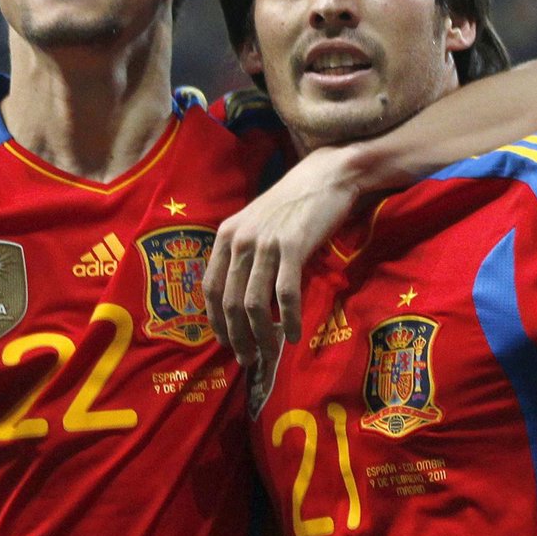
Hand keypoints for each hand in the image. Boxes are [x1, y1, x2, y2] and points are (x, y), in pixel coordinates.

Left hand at [203, 144, 359, 365]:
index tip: (225, 342)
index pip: (209, 287)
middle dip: (237, 336)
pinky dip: (289, 320)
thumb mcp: (256, 224)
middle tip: (248, 359)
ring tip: (268, 353)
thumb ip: (244, 254)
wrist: (326, 176)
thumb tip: (240, 299)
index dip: (215, 320)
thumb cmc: (293, 203)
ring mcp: (266, 243)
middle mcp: (240, 240)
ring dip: (260, 335)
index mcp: (226, 235)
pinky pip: (285, 294)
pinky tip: (294, 335)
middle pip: (229, 302)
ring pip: (254, 304)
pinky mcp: (293, 247)